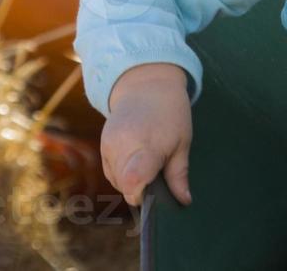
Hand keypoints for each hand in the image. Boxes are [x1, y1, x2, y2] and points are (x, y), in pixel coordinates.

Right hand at [101, 63, 192, 206]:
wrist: (146, 86)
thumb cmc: (172, 114)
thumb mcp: (182, 142)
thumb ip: (179, 174)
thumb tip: (184, 201)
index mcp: (146, 144)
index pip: (133, 179)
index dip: (140, 194)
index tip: (152, 193)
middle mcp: (122, 146)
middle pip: (124, 186)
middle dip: (141, 189)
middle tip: (158, 175)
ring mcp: (108, 145)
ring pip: (116, 181)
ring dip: (131, 181)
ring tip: (149, 162)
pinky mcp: (102, 144)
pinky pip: (110, 171)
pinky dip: (122, 173)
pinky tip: (136, 159)